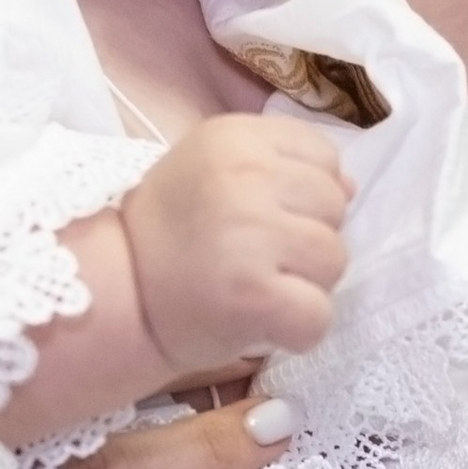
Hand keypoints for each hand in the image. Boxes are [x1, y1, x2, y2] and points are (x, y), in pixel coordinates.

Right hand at [120, 109, 350, 381]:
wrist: (115, 296)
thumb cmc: (172, 235)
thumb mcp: (218, 174)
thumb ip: (282, 168)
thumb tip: (352, 186)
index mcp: (234, 137)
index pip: (325, 157)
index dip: (305, 196)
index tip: (263, 219)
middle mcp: (243, 175)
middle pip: (335, 207)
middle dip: (308, 240)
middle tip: (258, 260)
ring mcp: (248, 233)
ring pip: (335, 260)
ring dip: (306, 285)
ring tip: (259, 290)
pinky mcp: (252, 294)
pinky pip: (319, 315)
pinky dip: (299, 332)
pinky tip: (263, 324)